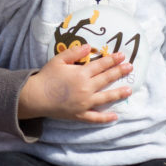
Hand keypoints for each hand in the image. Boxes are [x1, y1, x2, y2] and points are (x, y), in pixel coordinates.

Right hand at [18, 44, 132, 122]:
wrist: (35, 97)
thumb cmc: (46, 77)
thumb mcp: (58, 60)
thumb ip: (74, 52)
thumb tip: (89, 47)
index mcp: (81, 74)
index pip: (101, 65)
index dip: (112, 60)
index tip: (122, 56)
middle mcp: (86, 88)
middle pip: (106, 79)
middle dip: (119, 72)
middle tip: (130, 67)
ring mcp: (84, 103)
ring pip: (105, 98)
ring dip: (118, 93)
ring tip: (129, 90)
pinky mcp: (80, 115)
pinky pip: (95, 118)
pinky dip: (105, 118)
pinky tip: (115, 116)